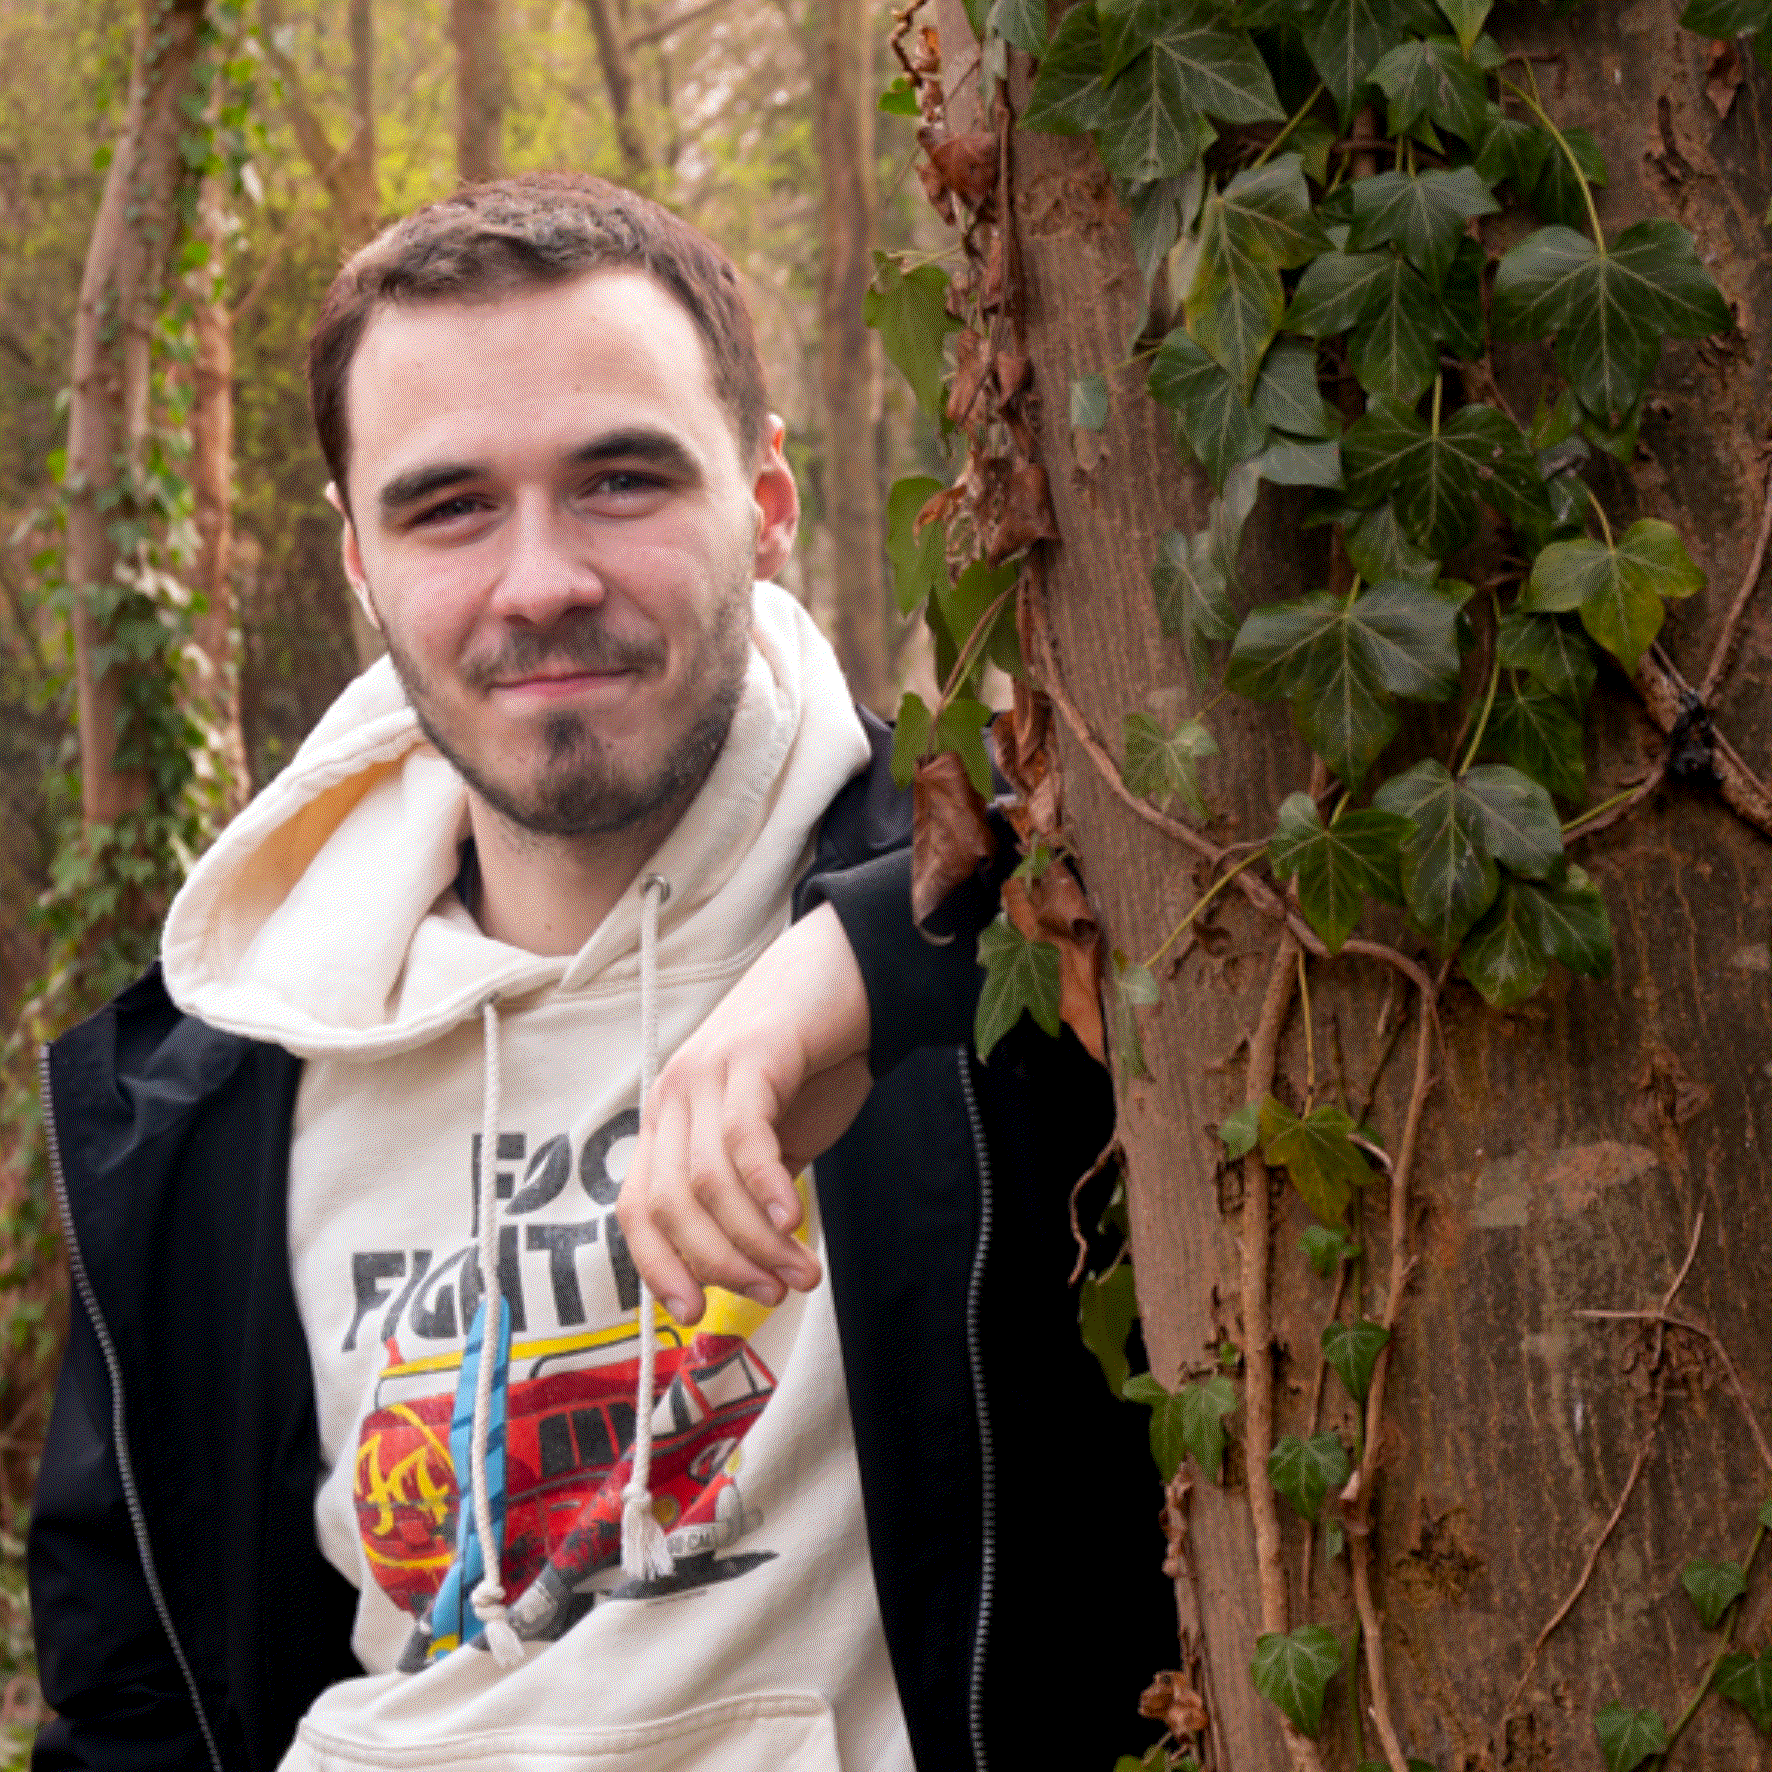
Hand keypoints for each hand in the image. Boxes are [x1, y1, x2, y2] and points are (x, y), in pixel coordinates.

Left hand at [617, 902, 873, 1323]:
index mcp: (667, 1123)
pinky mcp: (749, 1054)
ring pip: (707, 1181)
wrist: (846, 977)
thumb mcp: (772, 1143)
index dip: (659, 1268)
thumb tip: (747, 1274)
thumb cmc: (810, 1065)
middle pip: (669, 1204)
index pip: (636, 1210)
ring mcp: (704, 1072)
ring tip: (800, 1271)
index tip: (694, 1316)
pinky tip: (794, 1220)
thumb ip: (750, 1198)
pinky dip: (765, 1188)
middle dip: (719, 1264)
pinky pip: (743, 1136)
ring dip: (754, 1241)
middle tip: (771, 1294)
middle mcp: (672, 1096)